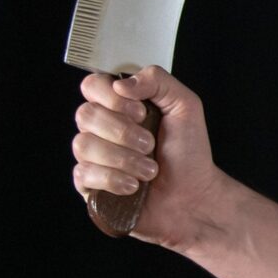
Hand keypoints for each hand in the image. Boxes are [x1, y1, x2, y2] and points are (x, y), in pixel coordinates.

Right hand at [71, 66, 227, 248]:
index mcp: (119, 107)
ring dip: (124, 159)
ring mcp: (92, 156)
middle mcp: (100, 129)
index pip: (92, 86)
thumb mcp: (185, 107)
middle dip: (123, 132)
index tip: (140, 112)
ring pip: (83, 145)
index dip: (112, 98)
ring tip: (151, 171)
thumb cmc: (189, 154)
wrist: (194, 197)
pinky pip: (84, 174)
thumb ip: (158, 81)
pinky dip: (114, 180)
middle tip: (151, 146)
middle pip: (85, 114)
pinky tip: (134, 186)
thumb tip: (121, 84)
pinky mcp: (89, 184)